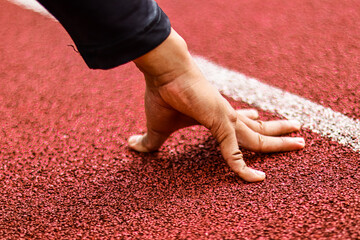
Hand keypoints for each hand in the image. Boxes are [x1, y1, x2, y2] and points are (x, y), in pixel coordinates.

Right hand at [129, 28, 304, 181]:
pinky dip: (243, 168)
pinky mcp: (221, 124)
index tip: (260, 119)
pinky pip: (235, 152)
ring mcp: (227, 119)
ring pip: (259, 139)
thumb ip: (150, 142)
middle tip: (297, 136)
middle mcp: (226, 117)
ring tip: (301, 142)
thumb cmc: (163, 95)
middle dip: (278, 135)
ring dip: (279, 143)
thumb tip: (131, 147)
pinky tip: (257, 179)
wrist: (166, 73)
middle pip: (258, 131)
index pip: (240, 121)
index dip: (252, 122)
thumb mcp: (158, 128)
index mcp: (216, 115)